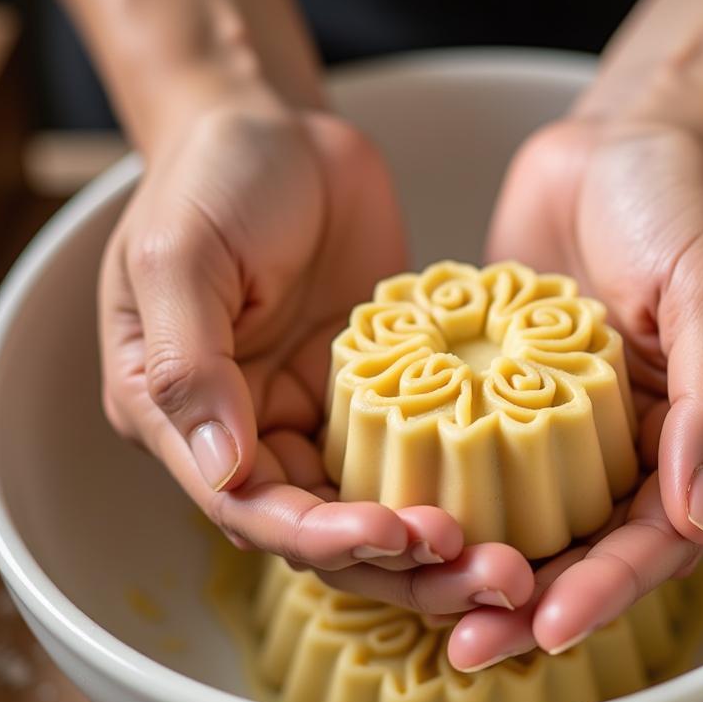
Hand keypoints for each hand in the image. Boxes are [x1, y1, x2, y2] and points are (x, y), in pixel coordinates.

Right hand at [99, 85, 532, 618]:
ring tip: (518, 565)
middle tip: (489, 574)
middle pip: (327, 534)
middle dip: (403, 564)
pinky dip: (465, 485)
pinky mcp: (385, 392)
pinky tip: (523, 501)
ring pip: (383, 510)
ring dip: (444, 546)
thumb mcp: (179, 255)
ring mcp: (324, 417)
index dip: (321, 538)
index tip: (395, 534)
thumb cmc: (212, 178)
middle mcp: (255, 436)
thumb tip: (223, 468)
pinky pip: (424, 454)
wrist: (277, 127)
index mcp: (188, 422)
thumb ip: (188, 362)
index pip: (251, 510)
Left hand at [449, 116, 702, 668]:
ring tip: (418, 601)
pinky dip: (448, 489)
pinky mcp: (512, 392)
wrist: (625, 138)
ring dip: (479, 561)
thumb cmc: (690, 200)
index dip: (607, 590)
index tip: (549, 628)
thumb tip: (701, 517)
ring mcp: (572, 424)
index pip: (660, 538)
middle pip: (587, 548)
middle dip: (530, 601)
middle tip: (466, 646)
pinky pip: (480, 452)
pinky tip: (399, 520)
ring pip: (528, 516)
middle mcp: (643, 447)